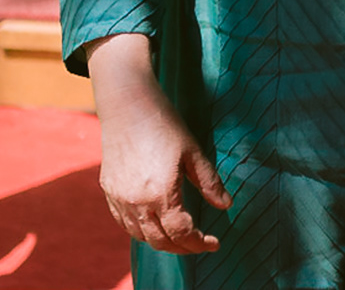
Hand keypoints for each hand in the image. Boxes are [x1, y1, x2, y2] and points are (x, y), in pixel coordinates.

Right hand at [88, 34, 230, 254]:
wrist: (128, 106)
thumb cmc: (165, 124)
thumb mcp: (194, 152)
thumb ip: (209, 183)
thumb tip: (225, 205)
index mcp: (160, 194)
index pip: (181, 232)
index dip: (199, 243)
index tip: (214, 243)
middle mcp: (136, 202)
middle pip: (159, 240)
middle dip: (182, 248)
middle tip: (200, 244)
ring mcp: (118, 198)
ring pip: (140, 235)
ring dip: (162, 242)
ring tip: (181, 237)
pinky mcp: (108, 191)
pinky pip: (124, 223)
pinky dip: (141, 231)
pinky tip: (155, 224)